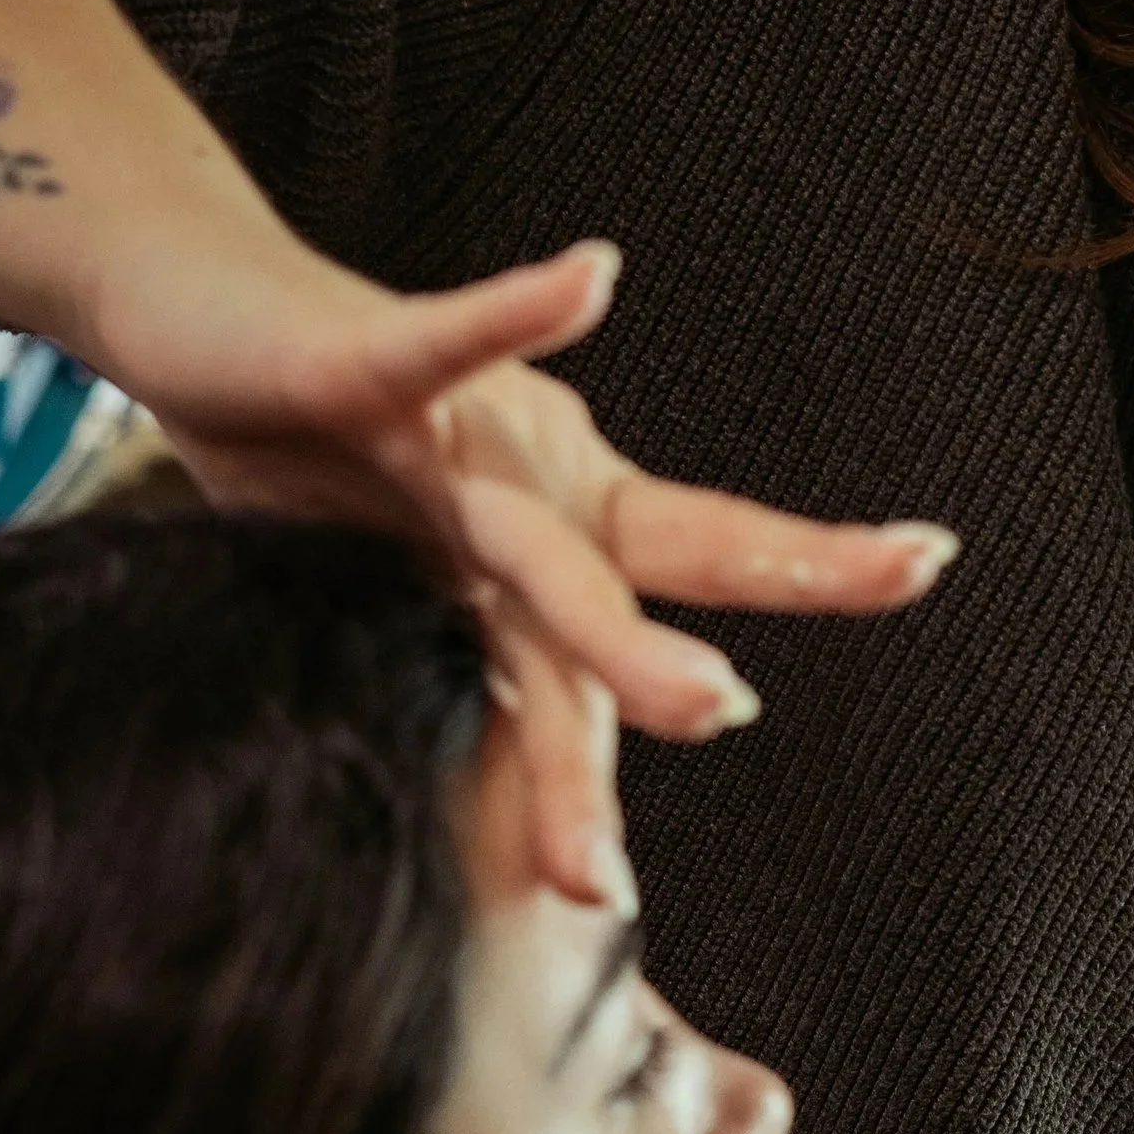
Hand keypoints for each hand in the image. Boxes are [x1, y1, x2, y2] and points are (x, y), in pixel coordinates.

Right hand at [84, 232, 954, 897]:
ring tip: (697, 701)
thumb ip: (501, 703)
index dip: (810, 571)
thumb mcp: (420, 595)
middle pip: (628, 590)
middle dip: (681, 673)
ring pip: (538, 552)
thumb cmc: (322, 454)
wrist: (204, 313)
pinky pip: (442, 344)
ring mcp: (455, 435)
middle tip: (747, 725)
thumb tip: (566, 853)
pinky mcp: (361, 372)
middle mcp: (532, 483)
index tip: (930, 560)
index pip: (697, 566)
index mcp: (563, 524)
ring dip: (611, 631)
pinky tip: (589, 280)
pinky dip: (513, 314)